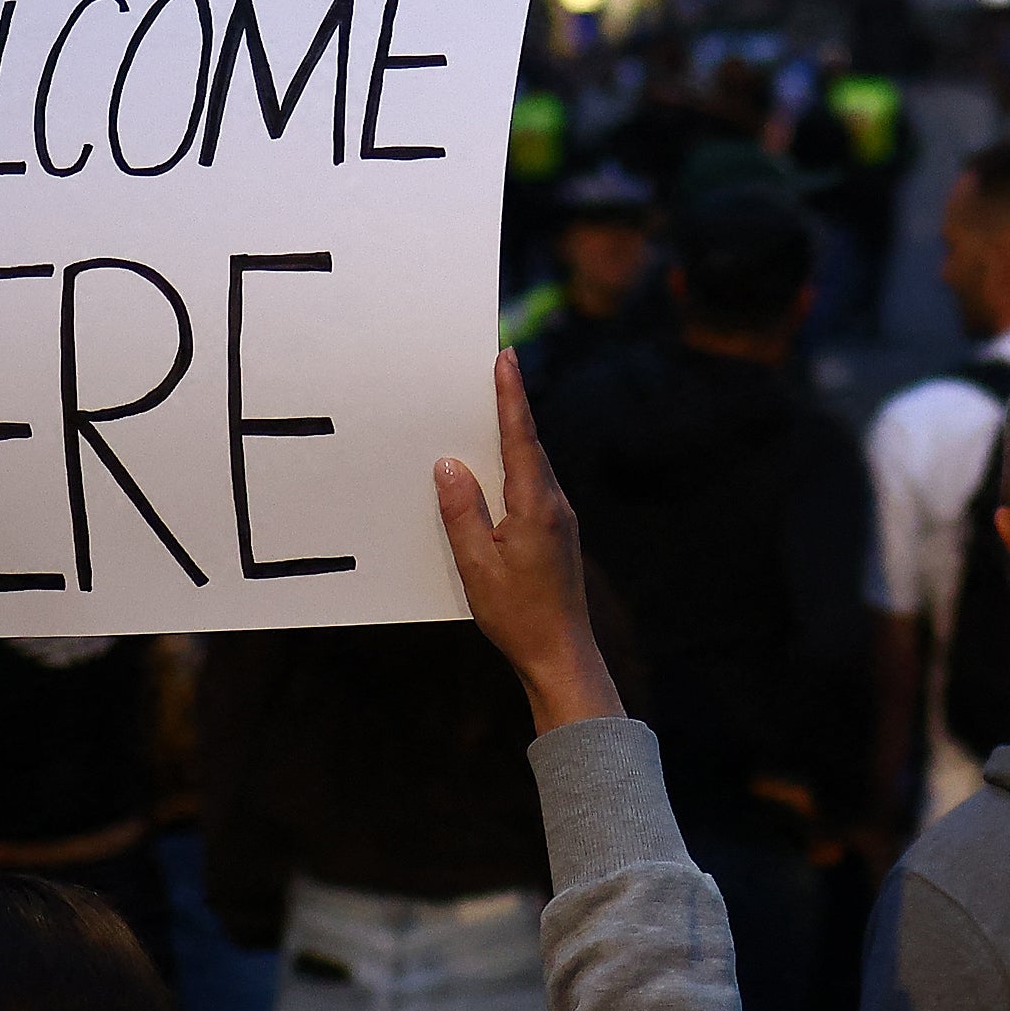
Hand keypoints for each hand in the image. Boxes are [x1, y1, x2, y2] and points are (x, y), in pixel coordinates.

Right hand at [437, 352, 618, 732]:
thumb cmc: (517, 615)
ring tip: (491, 405)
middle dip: (511, 404)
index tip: (507, 357)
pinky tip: (497, 467)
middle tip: (495, 364)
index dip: (511, 395)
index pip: (521, 437)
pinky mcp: (557, 533)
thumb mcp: (476, 567)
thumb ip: (462, 513)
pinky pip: (533, 486)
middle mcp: (554, 505)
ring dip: (514, 435)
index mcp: (535, 506)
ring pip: (532, 465)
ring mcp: (560, 519)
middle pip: (529, 444)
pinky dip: (515, 465)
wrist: (561, 653)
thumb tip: (448, 465)